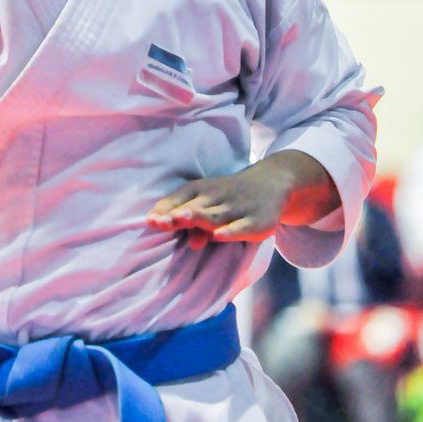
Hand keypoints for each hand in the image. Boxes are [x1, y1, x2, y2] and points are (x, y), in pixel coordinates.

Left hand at [146, 150, 339, 248]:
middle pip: (194, 207)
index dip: (165, 210)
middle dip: (177, 215)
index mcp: (201, 190)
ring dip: (198, 218)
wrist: (272, 182)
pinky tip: (219, 236)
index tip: (150, 221)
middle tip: (160, 222)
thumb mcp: (208, 201)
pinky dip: (230, 231)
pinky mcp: (257, 220)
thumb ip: (191, 220)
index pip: (180, 199)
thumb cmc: (229, 196)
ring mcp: (238, 208)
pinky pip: (242, 227)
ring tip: (181, 220)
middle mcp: (218, 196)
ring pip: (215, 215)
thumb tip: (184, 240)